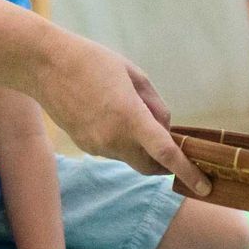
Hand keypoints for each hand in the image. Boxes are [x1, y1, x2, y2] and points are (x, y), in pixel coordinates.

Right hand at [36, 35, 208, 194]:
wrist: (44, 66)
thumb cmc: (92, 61)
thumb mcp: (133, 74)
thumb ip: (155, 105)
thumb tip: (165, 128)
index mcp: (129, 117)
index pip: (165, 153)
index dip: (188, 171)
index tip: (204, 186)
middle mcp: (113, 139)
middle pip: (151, 166)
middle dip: (166, 162)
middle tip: (172, 143)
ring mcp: (97, 146)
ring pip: (131, 158)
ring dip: (141, 147)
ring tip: (129, 110)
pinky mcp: (86, 146)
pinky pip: (113, 151)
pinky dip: (122, 141)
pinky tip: (110, 114)